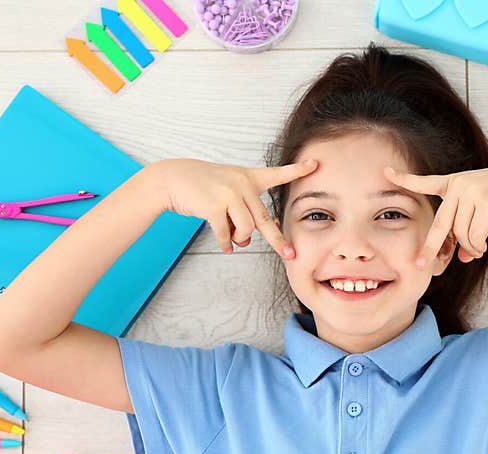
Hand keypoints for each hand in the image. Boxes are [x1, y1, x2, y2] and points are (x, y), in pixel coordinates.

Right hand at [151, 157, 318, 257]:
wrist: (172, 179)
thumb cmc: (202, 187)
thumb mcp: (228, 191)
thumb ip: (243, 212)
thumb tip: (248, 240)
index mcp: (249, 177)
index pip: (277, 174)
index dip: (297, 170)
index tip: (315, 165)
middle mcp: (242, 184)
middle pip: (264, 219)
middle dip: (278, 240)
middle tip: (290, 255)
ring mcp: (228, 194)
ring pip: (246, 230)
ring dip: (240, 240)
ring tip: (233, 239)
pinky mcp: (214, 206)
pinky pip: (227, 234)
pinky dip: (226, 244)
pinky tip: (226, 246)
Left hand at [383, 163, 487, 268]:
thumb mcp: (480, 212)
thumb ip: (467, 232)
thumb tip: (463, 257)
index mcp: (453, 183)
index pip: (425, 182)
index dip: (404, 179)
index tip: (386, 172)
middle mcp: (459, 186)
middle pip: (440, 224)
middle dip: (430, 248)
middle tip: (421, 265)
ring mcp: (472, 192)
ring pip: (461, 234)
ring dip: (469, 248)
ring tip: (477, 250)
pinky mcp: (486, 202)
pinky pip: (475, 235)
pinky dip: (477, 247)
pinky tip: (482, 248)